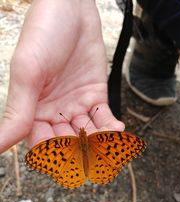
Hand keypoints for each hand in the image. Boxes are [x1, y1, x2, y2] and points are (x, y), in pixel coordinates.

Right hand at [0, 0, 123, 152]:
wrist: (72, 8)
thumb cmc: (43, 34)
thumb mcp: (28, 73)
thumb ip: (18, 112)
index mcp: (33, 111)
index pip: (42, 144)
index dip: (55, 155)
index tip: (69, 163)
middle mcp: (54, 112)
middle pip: (68, 142)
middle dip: (82, 152)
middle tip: (96, 160)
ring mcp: (76, 105)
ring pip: (88, 133)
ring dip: (100, 142)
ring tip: (110, 147)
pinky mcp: (95, 96)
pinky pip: (103, 118)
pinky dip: (111, 126)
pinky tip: (117, 130)